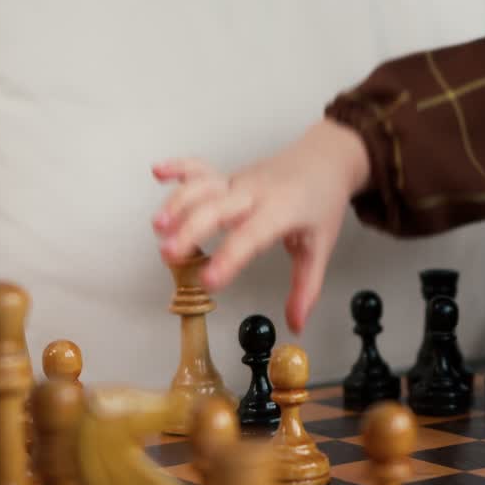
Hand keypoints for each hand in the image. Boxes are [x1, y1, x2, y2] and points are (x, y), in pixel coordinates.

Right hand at [152, 118, 370, 333]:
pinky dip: (179, 167)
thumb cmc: (322, 202)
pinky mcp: (228, 176)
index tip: (209, 281)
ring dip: (178, 203)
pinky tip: (157, 172)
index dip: (229, 258)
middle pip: (218, 208)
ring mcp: (239, 182)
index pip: (252, 235)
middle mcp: (256, 194)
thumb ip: (306, 288)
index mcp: (282, 211)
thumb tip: (296, 324)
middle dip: (190, 230)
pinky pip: (201, 168)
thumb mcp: (321, 247)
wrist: (326, 160)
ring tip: (158, 228)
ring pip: (204, 187)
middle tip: (169, 257)